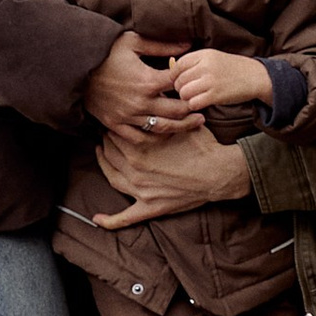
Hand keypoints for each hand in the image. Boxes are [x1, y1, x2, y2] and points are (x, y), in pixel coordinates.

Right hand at [84, 33, 200, 137]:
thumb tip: (187, 45)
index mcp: (148, 80)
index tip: (199, 85)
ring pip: (162, 128)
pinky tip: (164, 134)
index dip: (192, 85)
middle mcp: (141, 102)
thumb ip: (162, 45)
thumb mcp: (132, 41)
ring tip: (193, 125)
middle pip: (176, 112)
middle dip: (193, 111)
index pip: (180, 86)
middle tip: (203, 112)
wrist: (75, 68)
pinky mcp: (116, 125)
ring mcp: (129, 116)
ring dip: (180, 128)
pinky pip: (140, 138)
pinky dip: (154, 138)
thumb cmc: (104, 52)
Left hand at [94, 126, 248, 219]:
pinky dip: (110, 220)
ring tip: (101, 153)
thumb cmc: (201, 145)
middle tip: (108, 131)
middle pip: (110, 152)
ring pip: (112, 176)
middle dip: (108, 140)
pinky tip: (97, 219)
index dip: (115, 124)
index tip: (116, 118)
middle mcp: (135, 170)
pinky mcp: (150, 208)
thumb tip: (154, 94)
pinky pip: (125, 218)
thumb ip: (161, 114)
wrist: (219, 172)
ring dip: (104, 164)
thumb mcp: (179, 123)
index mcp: (139, 148)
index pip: (116, 133)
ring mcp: (140, 191)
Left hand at [167, 48, 272, 113]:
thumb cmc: (232, 68)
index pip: (178, 65)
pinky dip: (194, 105)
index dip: (175, 75)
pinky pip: (193, 103)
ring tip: (194, 97)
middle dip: (180, 88)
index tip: (179, 81)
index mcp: (204, 54)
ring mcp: (210, 81)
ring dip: (186, 98)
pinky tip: (200, 103)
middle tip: (188, 91)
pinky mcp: (216, 95)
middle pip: (179, 80)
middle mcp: (205, 66)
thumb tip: (172, 70)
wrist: (255, 76)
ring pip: (184, 92)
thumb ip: (194, 62)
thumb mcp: (213, 58)